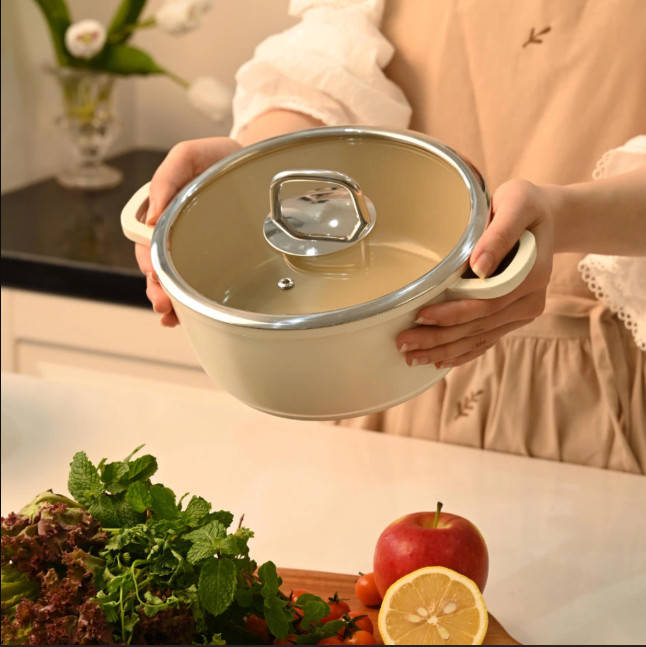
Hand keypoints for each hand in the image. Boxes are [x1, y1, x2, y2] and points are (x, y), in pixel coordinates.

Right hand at [134, 137, 240, 325]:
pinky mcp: (216, 260)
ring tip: (170, 315)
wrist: (256, 164)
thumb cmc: (219, 159)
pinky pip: (199, 284)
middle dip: (157, 288)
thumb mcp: (190, 156)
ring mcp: (196, 248)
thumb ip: (167, 177)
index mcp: (164, 212)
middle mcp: (177, 233)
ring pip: (176, 281)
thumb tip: (151, 216)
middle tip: (163, 302)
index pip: (146, 241)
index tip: (154, 275)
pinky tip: (180, 318)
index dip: (147, 261)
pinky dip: (187, 304)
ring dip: (169, 301)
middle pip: (159, 267)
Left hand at [396, 179, 555, 367]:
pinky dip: (463, 352)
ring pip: (480, 338)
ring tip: (414, 356)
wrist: (548, 217)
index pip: (486, 303)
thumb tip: (477, 267)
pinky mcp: (513, 317)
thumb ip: (498, 234)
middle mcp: (529, 300)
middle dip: (440, 338)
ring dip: (446, 350)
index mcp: (530, 275)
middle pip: (479, 326)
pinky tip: (439, 359)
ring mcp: (522, 312)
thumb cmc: (526, 205)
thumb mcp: (517, 204)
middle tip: (405, 343)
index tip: (421, 316)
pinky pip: (487, 339)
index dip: (453, 313)